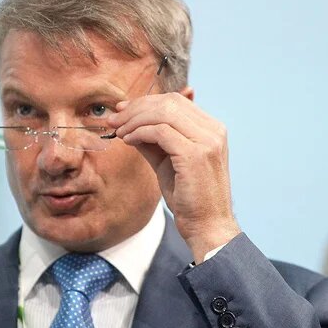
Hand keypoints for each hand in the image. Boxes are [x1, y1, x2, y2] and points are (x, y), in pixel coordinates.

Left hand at [107, 90, 239, 262]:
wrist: (207, 226)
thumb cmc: (189, 198)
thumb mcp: (167, 162)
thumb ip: (152, 141)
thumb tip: (129, 124)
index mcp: (211, 129)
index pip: (176, 101)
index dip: (145, 102)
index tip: (122, 110)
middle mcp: (213, 130)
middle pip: (169, 102)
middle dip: (136, 108)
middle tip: (114, 119)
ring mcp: (207, 141)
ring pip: (163, 113)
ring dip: (134, 119)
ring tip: (118, 131)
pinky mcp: (195, 154)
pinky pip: (160, 132)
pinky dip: (139, 132)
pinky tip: (128, 141)